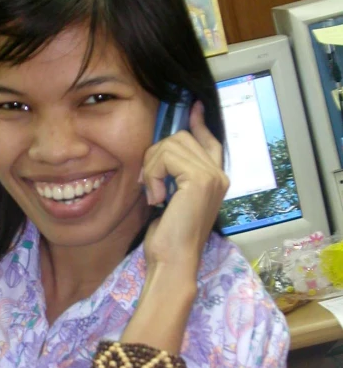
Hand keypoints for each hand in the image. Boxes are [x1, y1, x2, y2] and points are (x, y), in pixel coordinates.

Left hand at [140, 101, 228, 273]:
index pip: (210, 140)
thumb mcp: (171, 198)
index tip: (193, 107)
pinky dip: (153, 175)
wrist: (173, 261)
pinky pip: (166, 157)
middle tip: (148, 184)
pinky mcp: (200, 179)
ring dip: (152, 167)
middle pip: (181, 138)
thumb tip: (161, 151)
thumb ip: (173, 175)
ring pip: (171, 144)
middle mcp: (219, 175)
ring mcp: (213, 176)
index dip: (199, 123)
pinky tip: (156, 198)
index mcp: (215, 179)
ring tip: (153, 195)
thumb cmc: (169, 238)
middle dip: (156, 155)